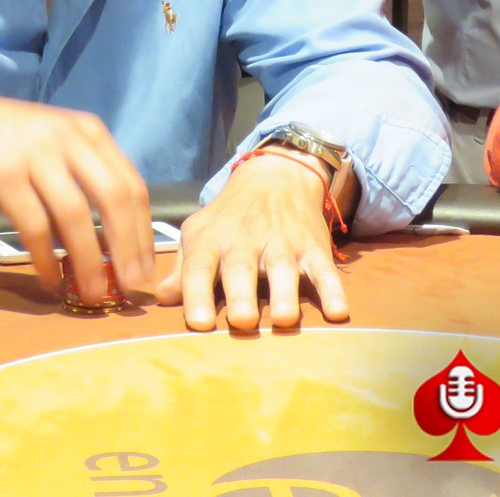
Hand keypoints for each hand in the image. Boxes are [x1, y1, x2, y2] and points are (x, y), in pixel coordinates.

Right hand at [0, 88, 153, 302]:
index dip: (144, 231)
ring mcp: (34, 155)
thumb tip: (122, 234)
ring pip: (75, 217)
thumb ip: (86, 173)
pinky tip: (50, 280)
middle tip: (132, 288)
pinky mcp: (3, 177)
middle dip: (128, 249)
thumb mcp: (55, 141)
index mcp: (88, 131)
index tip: (147, 267)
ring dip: (90, 262)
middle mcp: (67, 139)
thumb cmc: (7, 139)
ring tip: (94, 294)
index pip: (132, 185)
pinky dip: (46, 260)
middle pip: (113, 199)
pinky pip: (34, 227)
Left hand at [157, 151, 350, 330]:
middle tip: (242, 322)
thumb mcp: (199, 233)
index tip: (199, 323)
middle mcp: (245, 240)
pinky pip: (324, 269)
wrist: (275, 176)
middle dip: (242, 294)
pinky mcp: (312, 246)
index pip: (198, 266)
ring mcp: (281, 242)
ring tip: (285, 319)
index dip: (197, 294)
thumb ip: (182, 269)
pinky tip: (337, 312)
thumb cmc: (229, 217)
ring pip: (283, 268)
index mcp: (211, 239)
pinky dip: (333, 290)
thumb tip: (161, 298)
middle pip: (241, 268)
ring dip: (284, 293)